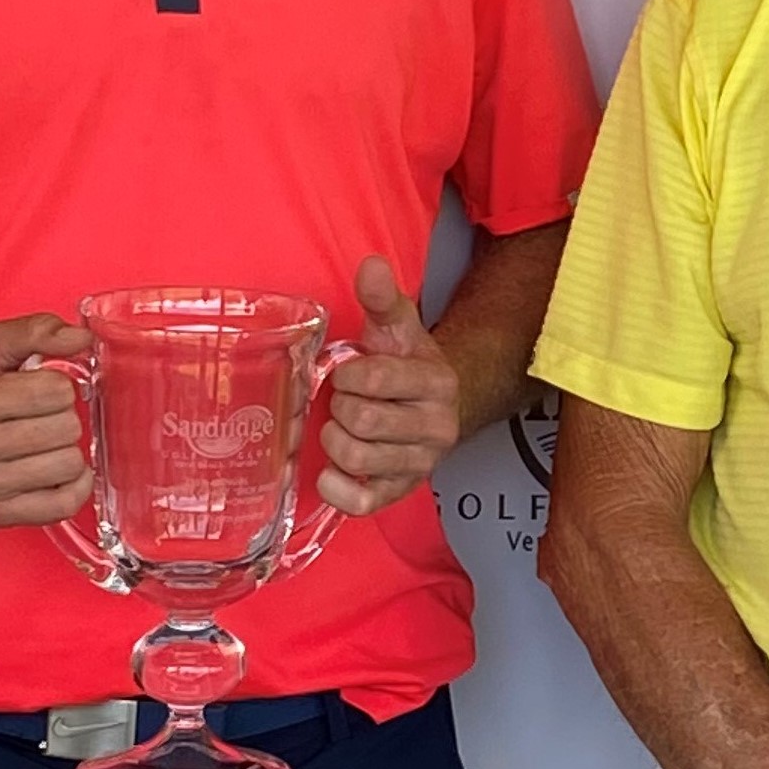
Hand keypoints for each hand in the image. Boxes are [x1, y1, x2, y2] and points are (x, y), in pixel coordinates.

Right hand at [0, 312, 93, 527]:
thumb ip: (35, 332)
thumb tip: (83, 338)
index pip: (57, 392)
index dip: (57, 385)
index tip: (38, 388)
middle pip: (66, 429)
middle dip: (61, 416)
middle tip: (37, 416)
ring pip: (68, 466)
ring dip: (64, 450)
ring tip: (39, 442)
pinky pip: (61, 506)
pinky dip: (72, 487)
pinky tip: (55, 471)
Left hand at [319, 255, 461, 515]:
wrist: (432, 406)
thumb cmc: (404, 364)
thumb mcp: (396, 328)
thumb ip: (382, 298)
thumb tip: (371, 266)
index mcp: (437, 382)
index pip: (376, 379)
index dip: (347, 374)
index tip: (347, 371)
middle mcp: (438, 427)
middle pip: (364, 422)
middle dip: (340, 407)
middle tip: (342, 401)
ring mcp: (421, 464)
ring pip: (358, 459)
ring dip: (335, 441)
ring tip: (340, 427)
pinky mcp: (402, 492)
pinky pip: (364, 503)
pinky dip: (339, 489)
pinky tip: (331, 471)